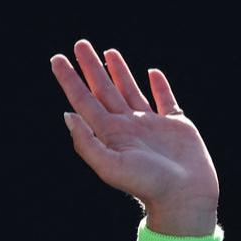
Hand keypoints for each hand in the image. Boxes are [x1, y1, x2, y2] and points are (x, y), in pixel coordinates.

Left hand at [52, 40, 218, 235]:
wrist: (184, 197)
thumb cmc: (146, 184)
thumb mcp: (109, 165)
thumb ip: (86, 142)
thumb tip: (67, 115)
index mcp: (109, 133)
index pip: (83, 100)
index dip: (69, 79)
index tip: (56, 59)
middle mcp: (127, 125)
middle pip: (104, 89)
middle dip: (91, 67)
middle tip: (80, 44)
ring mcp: (151, 124)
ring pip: (131, 90)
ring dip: (119, 71)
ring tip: (108, 52)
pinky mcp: (177, 125)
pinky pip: (166, 99)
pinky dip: (160, 85)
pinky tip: (152, 73)